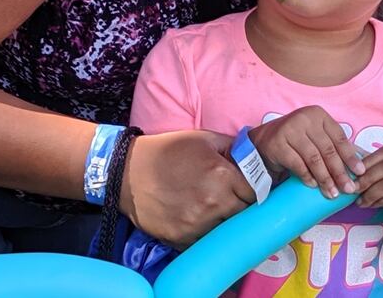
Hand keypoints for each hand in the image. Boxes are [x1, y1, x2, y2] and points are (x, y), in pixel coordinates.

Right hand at [118, 130, 251, 248]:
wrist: (126, 172)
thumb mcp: (202, 139)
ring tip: (209, 210)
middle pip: (244, 215)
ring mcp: (198, 224)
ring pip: (226, 231)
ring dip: (223, 223)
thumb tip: (256, 157)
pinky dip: (204, 235)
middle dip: (239, 207)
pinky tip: (194, 220)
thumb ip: (233, 147)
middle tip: (228, 199)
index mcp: (222, 175)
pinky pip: (204, 242)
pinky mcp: (182, 240)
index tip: (245, 189)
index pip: (256, 193)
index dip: (251, 190)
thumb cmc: (166, 151)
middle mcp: (214, 203)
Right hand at [248, 106, 363, 198]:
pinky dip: (307, 176)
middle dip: (340, 172)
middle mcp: (304, 118)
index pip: (339, 137)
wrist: (263, 141)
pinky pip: (297, 164)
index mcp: (318, 115)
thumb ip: (332, 147)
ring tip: (332, 193)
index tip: (360, 173)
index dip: (350, 156)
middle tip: (348, 189)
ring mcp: (289, 130)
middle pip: (327, 149)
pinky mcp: (277, 143)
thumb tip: (357, 169)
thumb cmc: (296, 141)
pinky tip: (313, 185)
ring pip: (313, 158)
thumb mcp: (315, 137)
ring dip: (325, 178)